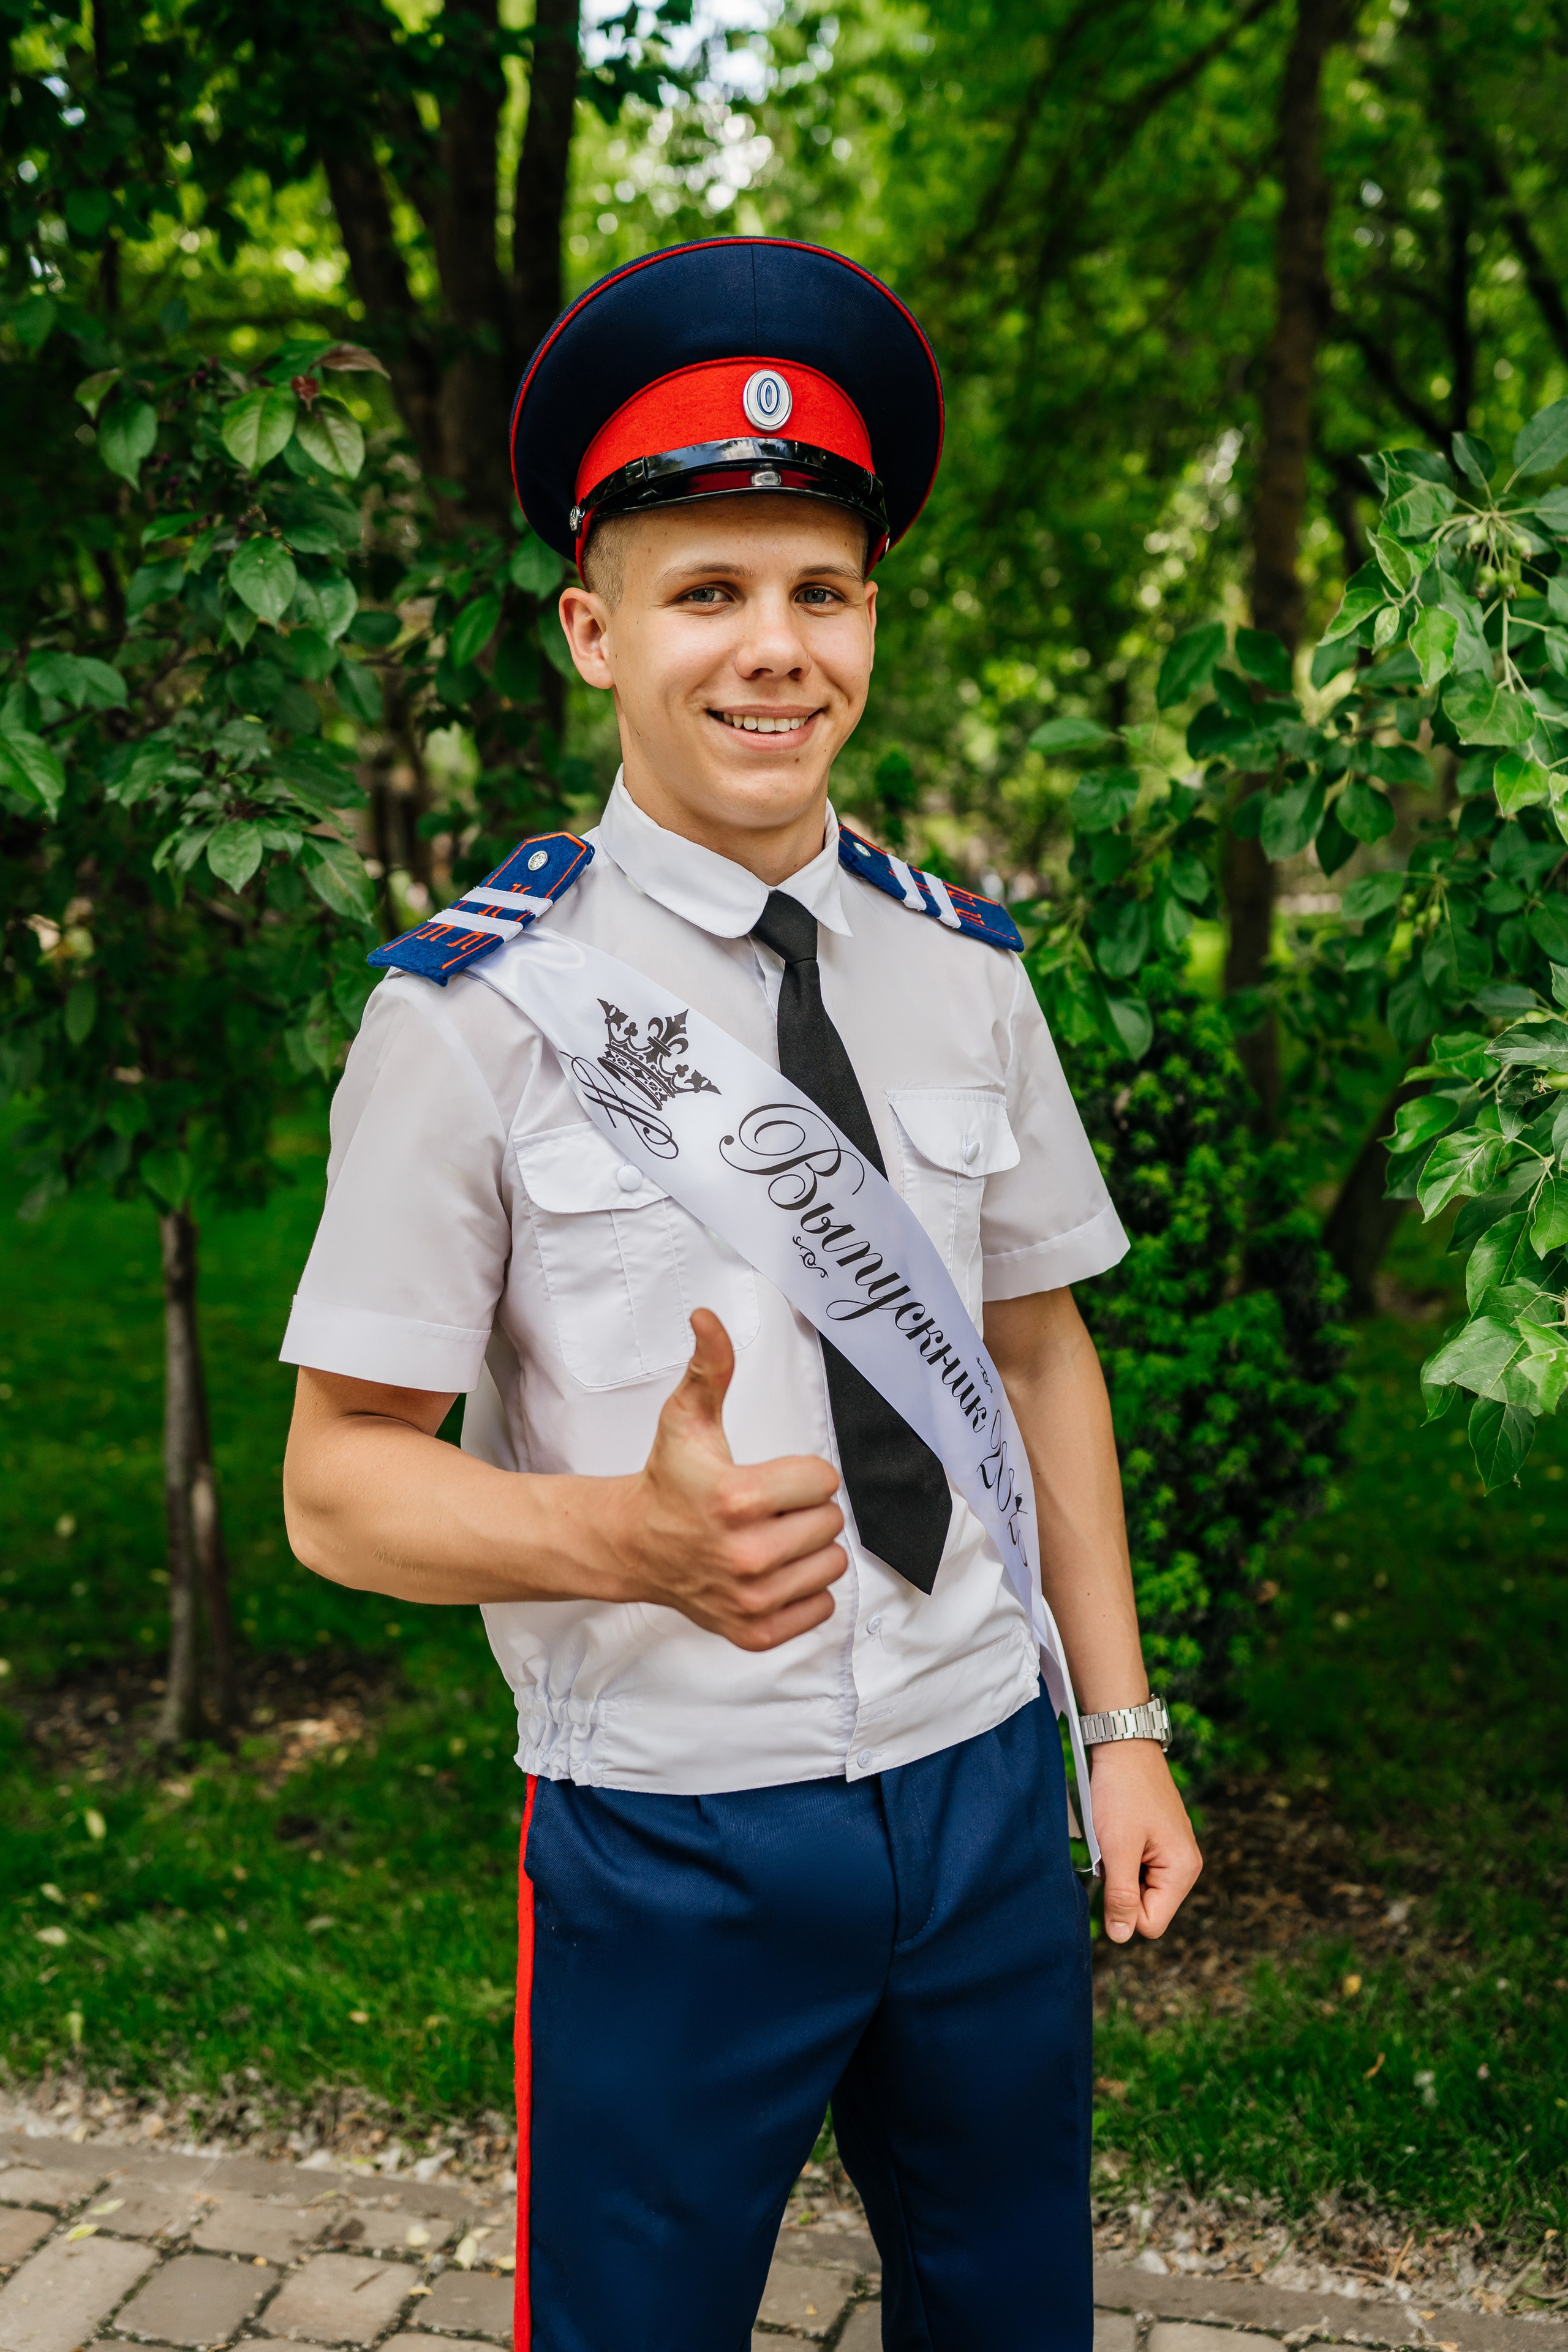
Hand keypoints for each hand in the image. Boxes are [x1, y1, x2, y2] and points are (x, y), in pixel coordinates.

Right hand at [605, 1308, 847, 1650]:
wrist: (634, 1546)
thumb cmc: (668, 1482)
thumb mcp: (686, 1419)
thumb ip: (709, 1367)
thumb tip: (708, 1319)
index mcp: (737, 1500)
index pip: (823, 1481)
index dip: (802, 1475)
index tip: (771, 1479)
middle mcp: (746, 1555)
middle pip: (830, 1523)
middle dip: (804, 1511)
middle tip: (767, 1510)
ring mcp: (751, 1598)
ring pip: (830, 1565)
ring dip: (808, 1551)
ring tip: (769, 1538)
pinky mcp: (755, 1629)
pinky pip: (820, 1608)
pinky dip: (803, 1591)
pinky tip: (772, 1571)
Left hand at [1088, 1740, 1201, 1941]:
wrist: (1123, 1745)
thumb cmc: (1122, 1792)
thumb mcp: (1117, 1848)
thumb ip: (1120, 1896)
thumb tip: (1121, 1937)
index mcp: (1183, 1871)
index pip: (1150, 1923)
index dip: (1123, 1908)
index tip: (1110, 1873)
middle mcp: (1184, 1866)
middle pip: (1145, 1906)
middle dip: (1120, 1886)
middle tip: (1112, 1850)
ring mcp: (1172, 1852)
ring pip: (1137, 1887)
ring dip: (1118, 1869)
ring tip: (1113, 1837)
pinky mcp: (1158, 1841)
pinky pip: (1135, 1866)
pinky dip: (1120, 1854)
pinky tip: (1115, 1831)